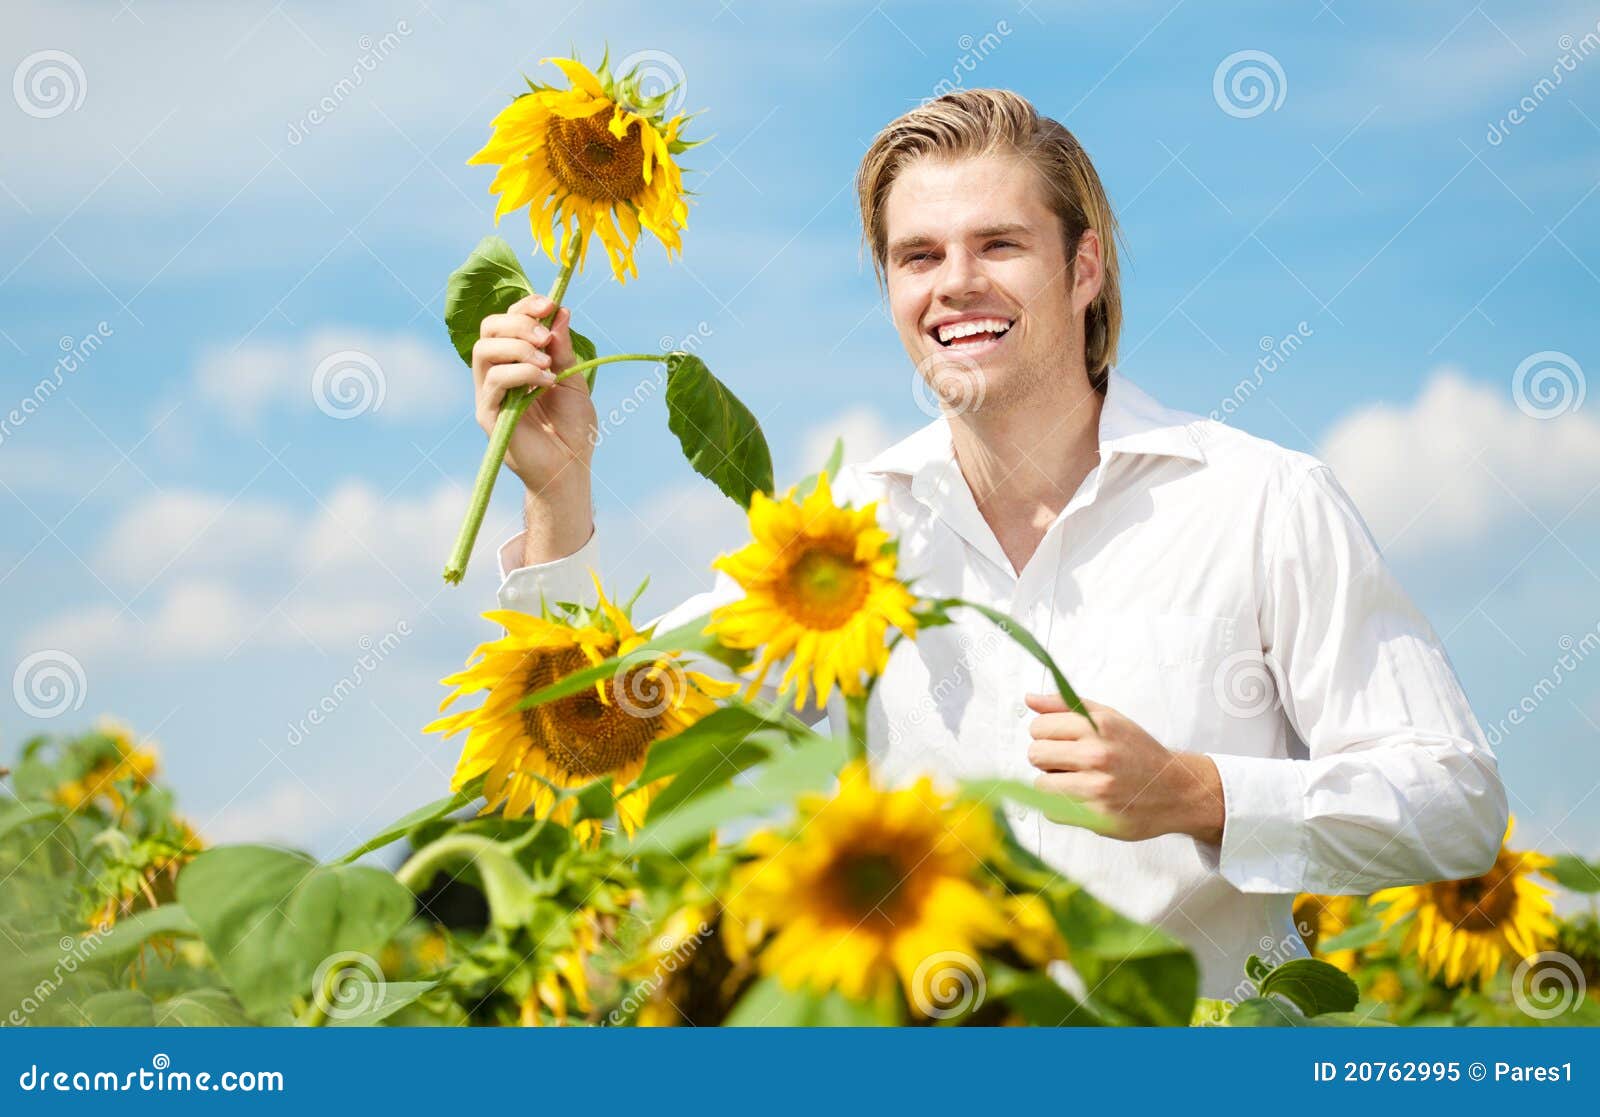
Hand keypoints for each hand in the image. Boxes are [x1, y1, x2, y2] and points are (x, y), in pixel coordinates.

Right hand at [471, 294, 596, 492]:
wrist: (571, 467)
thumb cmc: (573, 427)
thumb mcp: (574, 379)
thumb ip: (563, 348)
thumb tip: (561, 311)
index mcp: (517, 361)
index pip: (507, 321)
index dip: (525, 307)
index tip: (550, 304)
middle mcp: (498, 373)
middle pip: (488, 329)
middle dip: (517, 323)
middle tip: (545, 337)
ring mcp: (490, 394)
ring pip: (484, 351)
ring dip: (518, 348)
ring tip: (547, 364)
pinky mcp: (488, 414)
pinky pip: (493, 381)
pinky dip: (521, 373)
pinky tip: (546, 381)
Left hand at [1025, 692, 1223, 844]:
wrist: (1177, 790)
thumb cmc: (1138, 752)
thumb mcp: (1109, 718)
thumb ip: (1067, 706)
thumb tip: (1029, 699)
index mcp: (1099, 727)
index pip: (1039, 727)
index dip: (1045, 734)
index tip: (1061, 740)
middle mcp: (1098, 755)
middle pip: (1035, 754)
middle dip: (1047, 757)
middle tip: (1068, 761)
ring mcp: (1097, 788)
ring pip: (1040, 784)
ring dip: (1053, 783)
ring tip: (1077, 780)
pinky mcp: (1097, 817)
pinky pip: (1054, 810)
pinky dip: (1062, 806)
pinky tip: (1084, 798)